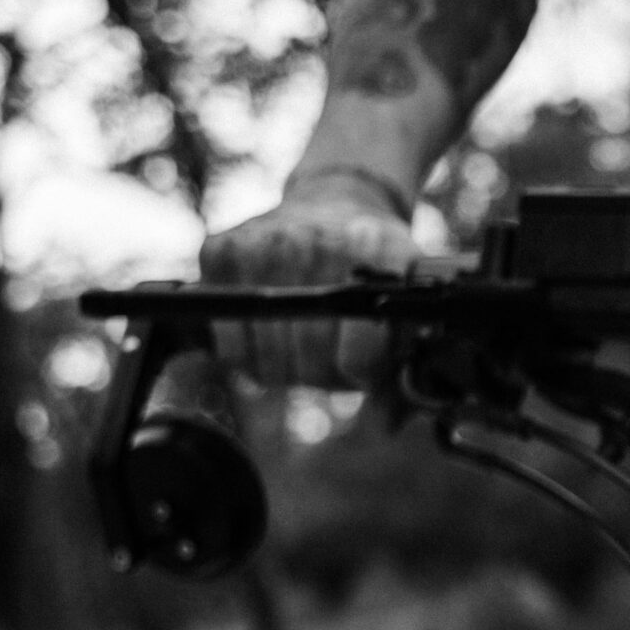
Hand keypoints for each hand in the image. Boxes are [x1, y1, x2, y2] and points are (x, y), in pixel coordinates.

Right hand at [198, 170, 418, 390]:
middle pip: (308, 363)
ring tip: (298, 340)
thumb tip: (385, 426)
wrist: (340, 203)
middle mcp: (318, 242)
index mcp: (378, 256)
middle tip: (326, 353)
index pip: (358, 360)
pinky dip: (241, 346)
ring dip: (281, 365)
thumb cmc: (375, 271)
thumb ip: (405, 376)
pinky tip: (264, 327)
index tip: (362, 366)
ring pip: (263, 357)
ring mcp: (265, 242)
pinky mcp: (222, 247)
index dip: (360, 375)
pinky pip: (224, 335)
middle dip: (319, 373)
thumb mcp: (408, 311)